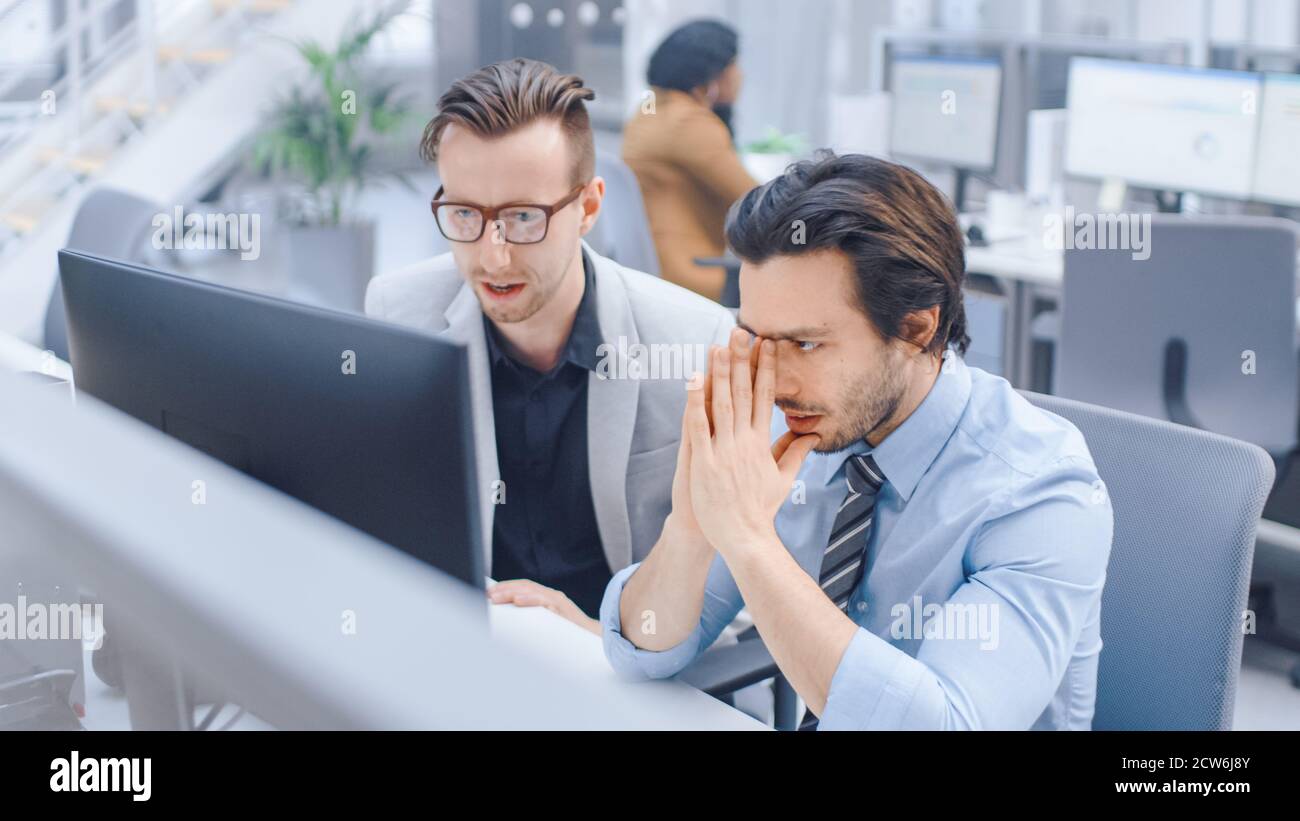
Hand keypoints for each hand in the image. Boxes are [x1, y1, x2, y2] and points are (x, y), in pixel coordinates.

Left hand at [487, 579, 599, 634]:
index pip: (524, 586)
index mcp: (547, 597)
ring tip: (497, 597)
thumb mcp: (549, 623)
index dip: (506, 587)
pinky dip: (531, 599)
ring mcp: (559, 601)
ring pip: (532, 591)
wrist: (595, 640)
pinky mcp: (564, 610)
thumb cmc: (570, 634)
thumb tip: (512, 621)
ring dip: (512, 592)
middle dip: (504, 589)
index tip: (488, 592)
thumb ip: (534, 619)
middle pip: (525, 586)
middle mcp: (552, 596)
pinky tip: (518, 601)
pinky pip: (546, 602)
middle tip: (488, 594)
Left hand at [685, 327, 819, 555]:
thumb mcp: (783, 480)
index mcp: (762, 443)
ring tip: (718, 345)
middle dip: (743, 360)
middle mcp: (745, 442)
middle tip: (742, 331)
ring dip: (721, 373)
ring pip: (721, 404)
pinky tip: (693, 380)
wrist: (745, 538)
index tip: (767, 344)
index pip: (766, 397)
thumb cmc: (761, 511)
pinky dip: (695, 403)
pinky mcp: (704, 463)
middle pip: (744, 393)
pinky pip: (698, 427)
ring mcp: (724, 451)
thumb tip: (813, 436)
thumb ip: (795, 454)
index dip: (766, 369)